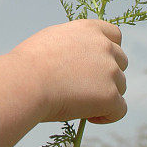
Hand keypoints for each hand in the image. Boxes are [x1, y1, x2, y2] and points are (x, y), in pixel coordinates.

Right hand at [11, 19, 126, 123]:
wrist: (25, 82)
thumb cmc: (29, 65)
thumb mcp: (52, 39)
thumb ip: (73, 44)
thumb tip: (78, 58)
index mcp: (89, 29)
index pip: (115, 35)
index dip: (109, 51)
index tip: (97, 64)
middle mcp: (105, 46)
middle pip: (121, 62)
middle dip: (107, 75)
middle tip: (84, 88)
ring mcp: (110, 71)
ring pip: (120, 87)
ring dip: (105, 96)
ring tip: (79, 104)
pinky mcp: (111, 96)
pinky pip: (119, 110)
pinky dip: (107, 116)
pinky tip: (87, 117)